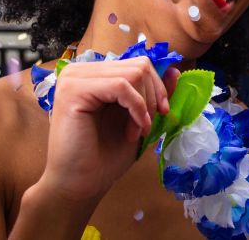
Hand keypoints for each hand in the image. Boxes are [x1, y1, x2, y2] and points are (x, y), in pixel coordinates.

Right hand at [36, 57, 180, 203]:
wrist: (80, 184)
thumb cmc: (105, 155)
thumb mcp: (138, 118)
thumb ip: (153, 93)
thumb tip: (175, 70)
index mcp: (93, 74)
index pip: (138, 63)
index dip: (157, 87)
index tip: (161, 113)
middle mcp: (80, 70)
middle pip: (138, 66)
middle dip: (152, 97)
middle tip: (145, 127)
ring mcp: (74, 78)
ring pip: (132, 74)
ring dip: (144, 106)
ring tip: (136, 132)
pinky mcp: (73, 90)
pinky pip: (120, 86)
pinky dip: (136, 108)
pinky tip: (132, 132)